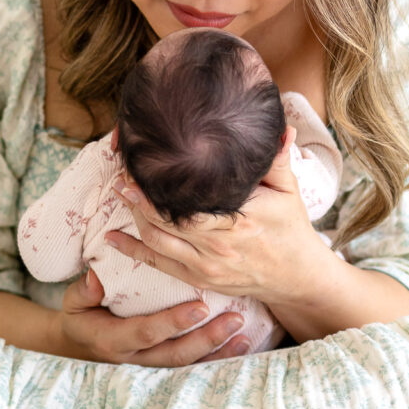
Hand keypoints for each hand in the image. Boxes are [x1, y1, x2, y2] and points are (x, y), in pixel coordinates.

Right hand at [52, 266, 251, 365]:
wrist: (80, 344)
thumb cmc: (82, 314)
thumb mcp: (74, 301)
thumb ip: (84, 290)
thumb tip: (96, 279)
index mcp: (113, 340)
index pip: (146, 332)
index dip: (173, 322)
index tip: (200, 307)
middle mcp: (135, 359)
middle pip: (175, 355)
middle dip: (207, 339)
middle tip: (234, 320)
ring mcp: (150, 366)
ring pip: (187, 364)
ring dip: (218, 352)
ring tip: (244, 335)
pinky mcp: (162, 365)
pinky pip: (192, 365)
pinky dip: (217, 357)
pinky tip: (242, 345)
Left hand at [106, 127, 329, 308]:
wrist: (296, 278)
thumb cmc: (291, 229)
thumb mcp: (288, 191)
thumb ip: (278, 160)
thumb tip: (285, 128)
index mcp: (236, 220)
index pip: (186, 204)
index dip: (157, 188)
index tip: (141, 165)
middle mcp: (216, 245)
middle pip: (164, 220)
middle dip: (137, 198)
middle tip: (120, 175)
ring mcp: (205, 265)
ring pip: (156, 241)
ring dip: (133, 219)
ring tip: (118, 195)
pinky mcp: (198, 279)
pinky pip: (159, 265)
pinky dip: (133, 251)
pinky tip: (113, 239)